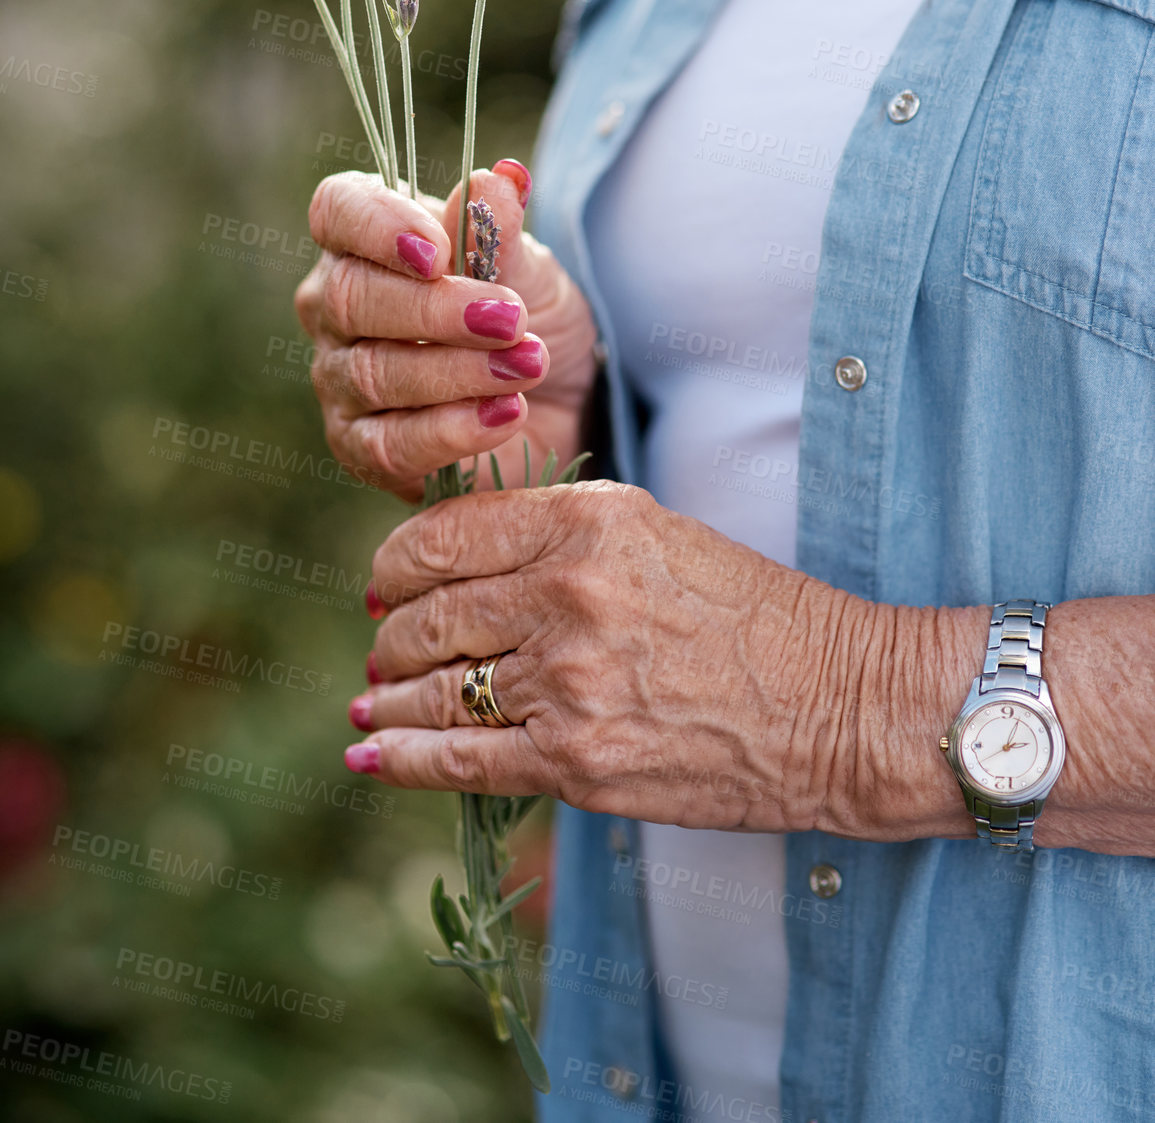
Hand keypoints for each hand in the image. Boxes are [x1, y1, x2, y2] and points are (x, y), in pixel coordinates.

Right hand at [294, 161, 598, 502]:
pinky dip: (452, 429)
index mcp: (365, 240)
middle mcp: (335, 307)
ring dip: (458, 369)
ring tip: (528, 365)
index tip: (439, 250)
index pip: (338, 211)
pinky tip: (507, 414)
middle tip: (510, 318)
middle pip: (351, 297)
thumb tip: (501, 177)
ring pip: (372, 372)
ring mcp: (339, 380)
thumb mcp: (531, 271)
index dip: (378, 225)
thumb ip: (503, 232)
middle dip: (435, 309)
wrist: (561, 403)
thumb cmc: (529, 319)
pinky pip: (387, 444)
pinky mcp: (362, 450)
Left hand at [345, 480, 867, 829]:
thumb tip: (460, 566)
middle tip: (383, 646)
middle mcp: (567, 590)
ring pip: (436, 687)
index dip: (397, 563)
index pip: (444, 534)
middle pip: (429, 611)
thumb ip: (558, 536)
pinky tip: (372, 751)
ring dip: (390, 695)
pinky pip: (457, 758)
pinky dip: (402, 756)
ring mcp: (568, 680)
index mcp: (588, 519)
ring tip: (373, 699)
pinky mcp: (576, 762)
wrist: (840, 704)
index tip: (387, 582)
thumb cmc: (755, 614)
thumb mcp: (656, 533)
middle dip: (391, 634)